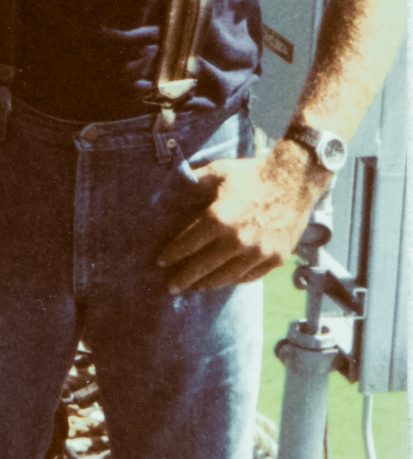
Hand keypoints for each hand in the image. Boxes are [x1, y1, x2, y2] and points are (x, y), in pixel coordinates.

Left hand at [156, 143, 330, 292]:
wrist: (296, 179)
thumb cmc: (253, 174)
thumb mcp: (218, 171)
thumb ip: (193, 181)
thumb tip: (171, 185)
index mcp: (219, 218)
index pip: (188, 244)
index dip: (172, 255)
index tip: (161, 262)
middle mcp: (238, 240)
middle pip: (203, 267)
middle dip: (184, 278)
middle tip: (171, 287)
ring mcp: (259, 253)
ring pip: (226, 277)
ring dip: (208, 284)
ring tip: (196, 287)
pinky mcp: (276, 259)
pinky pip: (250, 277)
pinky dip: (234, 280)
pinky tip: (224, 280)